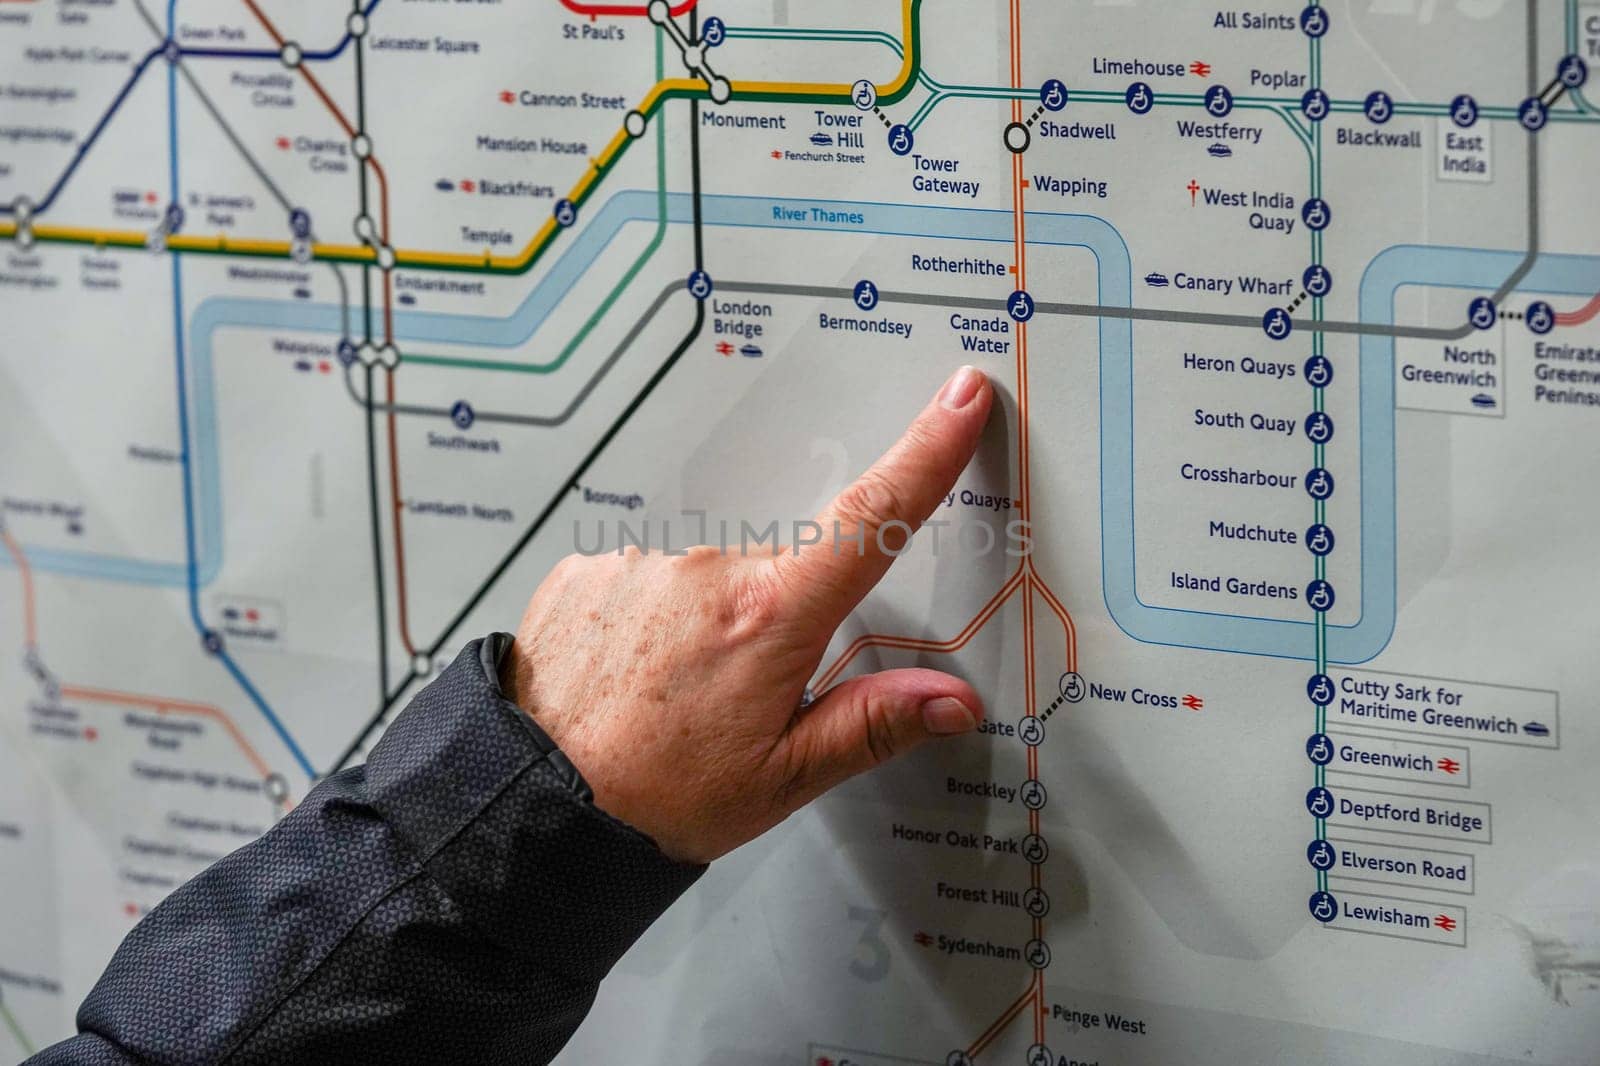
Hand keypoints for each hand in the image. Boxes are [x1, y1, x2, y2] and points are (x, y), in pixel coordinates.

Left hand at [501, 365, 993, 863]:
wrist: (535, 808)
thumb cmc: (657, 798)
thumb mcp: (785, 775)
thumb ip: (873, 723)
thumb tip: (950, 699)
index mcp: (770, 617)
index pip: (873, 519)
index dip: (927, 451)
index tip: (959, 399)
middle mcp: (706, 572)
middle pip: (782, 571)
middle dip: (780, 622)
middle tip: (741, 701)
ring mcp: (642, 564)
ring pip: (710, 579)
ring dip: (711, 624)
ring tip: (674, 699)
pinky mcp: (589, 570)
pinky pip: (649, 582)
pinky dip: (653, 620)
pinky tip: (635, 677)